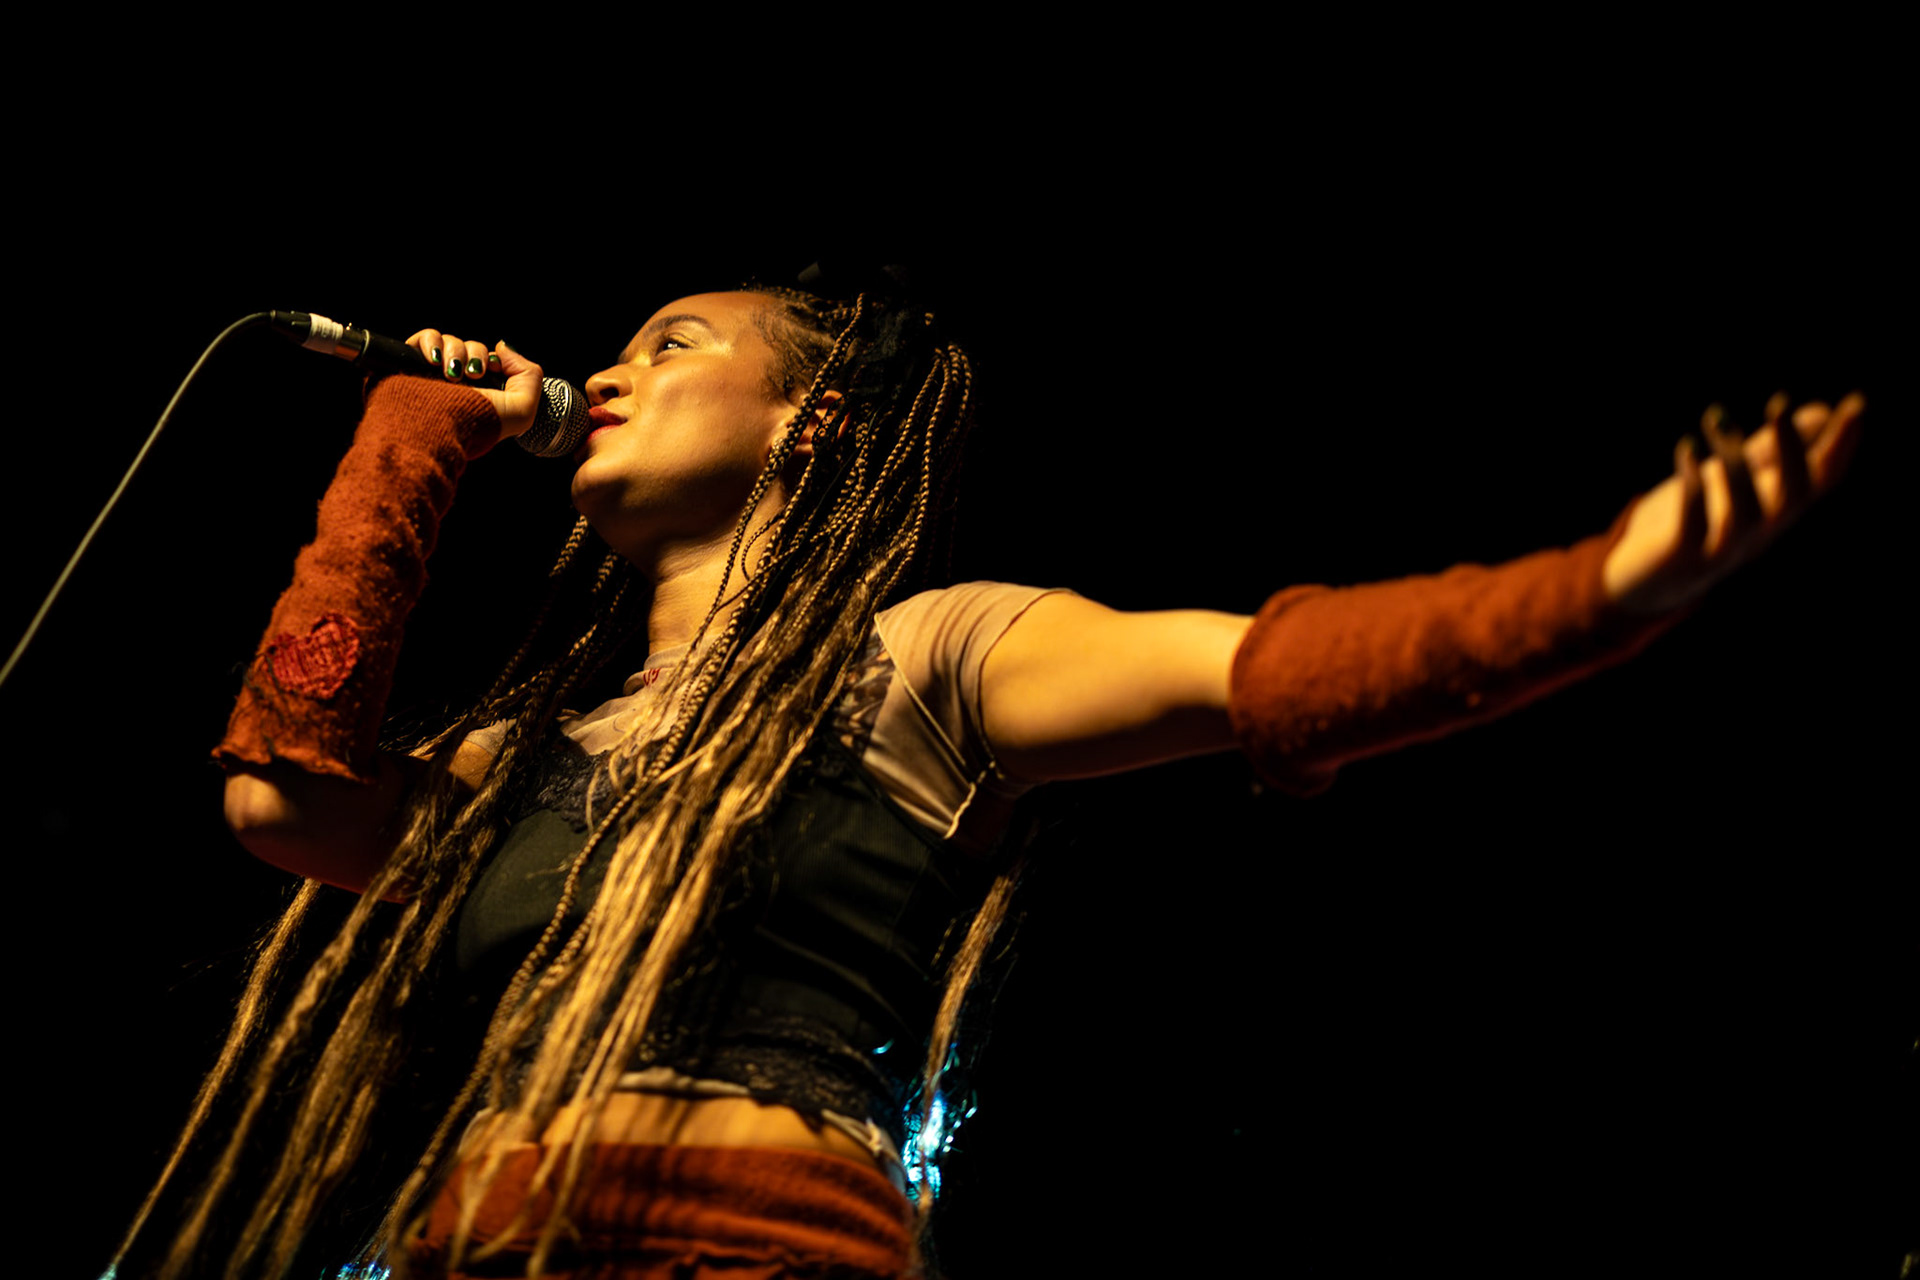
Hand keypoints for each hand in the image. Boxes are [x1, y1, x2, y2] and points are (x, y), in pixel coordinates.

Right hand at [404, 328, 545, 441]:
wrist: (440, 428)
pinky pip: (425, 338)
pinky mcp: (412, 365)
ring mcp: (434, 373)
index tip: (494, 370)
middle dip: (476, 357)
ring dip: (457, 352)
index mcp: (482, 392)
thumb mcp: (523, 408)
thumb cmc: (480, 423)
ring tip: (452, 374)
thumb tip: (502, 348)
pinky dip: (432, 343)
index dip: (495, 360)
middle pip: (472, 348)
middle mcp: (458, 383)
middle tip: (474, 375)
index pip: (490, 360)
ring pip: (451, 341)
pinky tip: (435, 360)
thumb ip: (529, 374)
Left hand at [1603, 391, 1865, 613]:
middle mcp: (1758, 534)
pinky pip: (1694, 524)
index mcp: (1775, 513)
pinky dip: (1693, 485)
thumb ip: (1772, 451)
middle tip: (1779, 402)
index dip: (1842, 447)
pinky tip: (1686, 447)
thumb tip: (1821, 412)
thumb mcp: (1734, 480)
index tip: (1856, 403)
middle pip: (1794, 498)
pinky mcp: (1684, 556)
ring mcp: (1723, 549)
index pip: (1821, 481)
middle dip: (1791, 451)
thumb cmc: (1694, 523)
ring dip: (1735, 463)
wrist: (1643, 582)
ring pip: (1746, 512)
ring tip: (1717, 419)